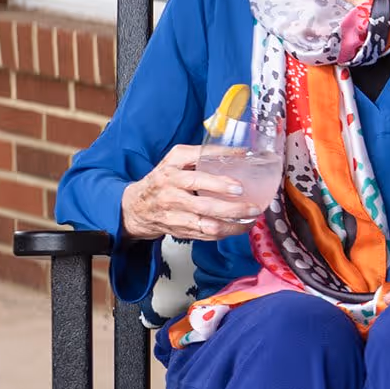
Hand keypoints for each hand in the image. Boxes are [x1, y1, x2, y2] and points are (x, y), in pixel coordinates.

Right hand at [120, 144, 262, 240]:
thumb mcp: (176, 158)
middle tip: (253, 207)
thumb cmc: (161, 179)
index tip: (239, 186)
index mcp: (171, 177)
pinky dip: (225, 233)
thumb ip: (205, 153)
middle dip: (233, 209)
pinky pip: (206, 236)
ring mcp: (176, 218)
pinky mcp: (180, 232)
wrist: (135, 207)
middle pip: (205, 207)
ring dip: (233, 226)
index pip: (195, 180)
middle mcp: (172, 198)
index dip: (218, 184)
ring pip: (207, 226)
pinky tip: (239, 227)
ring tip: (252, 219)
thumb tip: (240, 152)